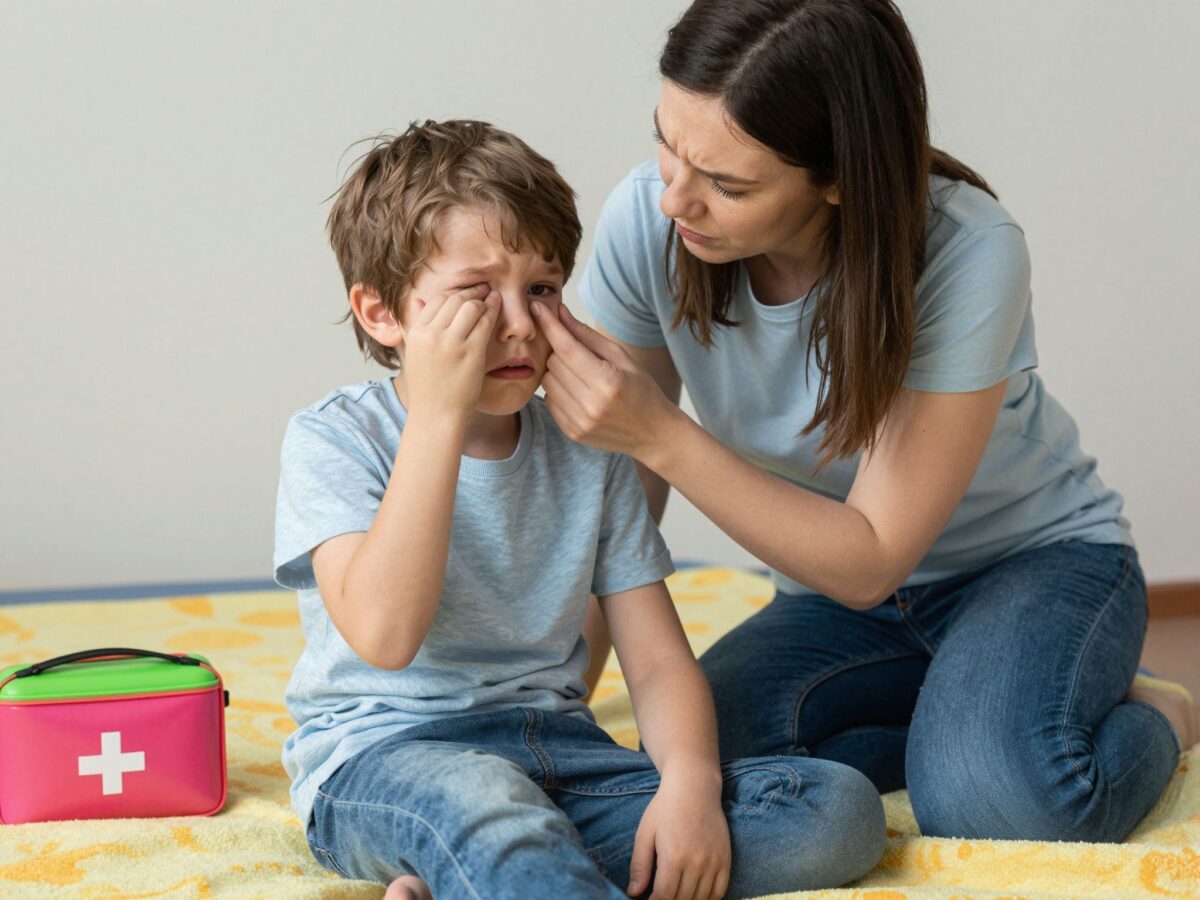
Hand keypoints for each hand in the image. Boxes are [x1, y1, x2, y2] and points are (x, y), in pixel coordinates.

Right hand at [402, 284, 500, 415]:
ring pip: (471, 306)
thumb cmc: (428, 386)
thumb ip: (414, 325)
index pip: (436, 300)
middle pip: (454, 299)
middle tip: (483, 288)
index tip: (466, 292)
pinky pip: (485, 322)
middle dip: (471, 291)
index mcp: (416, 332)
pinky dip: (493, 310)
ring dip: (483, 300)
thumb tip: (417, 300)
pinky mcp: (471, 352)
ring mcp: (452, 343)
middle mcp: (431, 334)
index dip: (454, 293)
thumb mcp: (414, 352)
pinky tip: (497, 307)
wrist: (436, 414)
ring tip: (491, 299)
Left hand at [532, 303, 671, 457]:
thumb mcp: (622, 357)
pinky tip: (578, 393)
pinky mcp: (571, 432)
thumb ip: (587, 335)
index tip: (537, 307)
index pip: (567, 348)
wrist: (653, 434)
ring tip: (580, 375)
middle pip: (553, 363)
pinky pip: (549, 400)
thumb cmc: (641, 391)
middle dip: (559, 351)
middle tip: (577, 352)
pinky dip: (559, 391)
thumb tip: (559, 313)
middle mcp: (590, 404)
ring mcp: (579, 421)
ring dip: (557, 372)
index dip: (550, 325)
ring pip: (547, 381)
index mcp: (607, 382)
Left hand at [627, 777, 729, 899]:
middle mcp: (696, 862)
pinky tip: (695, 895)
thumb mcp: (645, 833)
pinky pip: (719, 891)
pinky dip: (708, 899)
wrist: (695, 787)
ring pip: (701, 898)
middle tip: (661, 896)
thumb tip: (633, 893)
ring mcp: (713, 862)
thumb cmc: (665, 808)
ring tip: (676, 895)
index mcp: (673, 857)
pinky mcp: (725, 859)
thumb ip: (639, 865)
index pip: (664, 897)